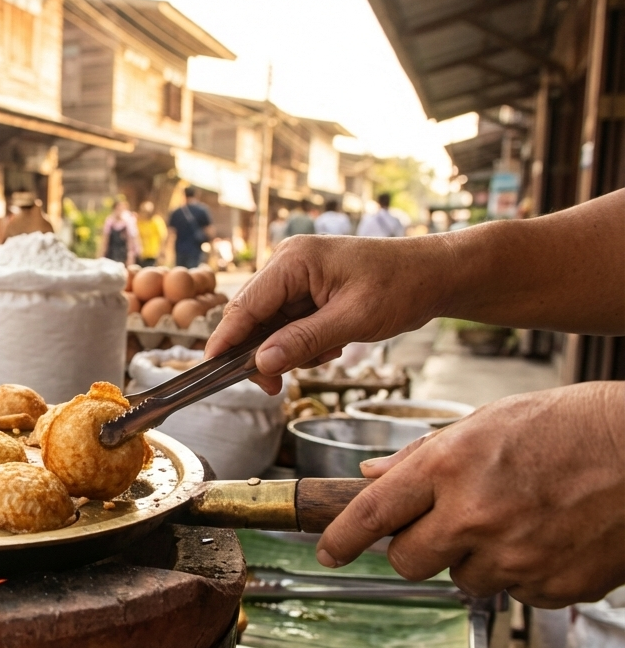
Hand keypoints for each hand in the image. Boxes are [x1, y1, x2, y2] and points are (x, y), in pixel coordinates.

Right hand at [206, 235, 452, 393]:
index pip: (245, 305)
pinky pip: (289, 325)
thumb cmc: (402, 286)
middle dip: (265, 353)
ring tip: (330, 352)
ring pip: (270, 327)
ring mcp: (297, 277)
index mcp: (293, 260)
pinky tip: (333, 344)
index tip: (211, 369)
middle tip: (276, 386)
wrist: (437, 275)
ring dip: (292, 350)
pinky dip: (304, 343)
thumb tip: (260, 364)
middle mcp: (288, 264)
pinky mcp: (308, 290)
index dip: (225, 340)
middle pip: (252, 318)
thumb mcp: (353, 320)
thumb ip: (303, 342)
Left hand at [317, 382, 624, 607]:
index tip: (327, 552)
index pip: (373, 514)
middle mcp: (475, 515)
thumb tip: (372, 474)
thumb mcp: (488, 421)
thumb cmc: (573, 425)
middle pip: (408, 561)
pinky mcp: (552, 585)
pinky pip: (515, 591)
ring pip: (464, 579)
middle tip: (439, 528)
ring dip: (475, 558)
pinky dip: (522, 571)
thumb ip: (425, 455)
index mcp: (450, 466)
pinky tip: (547, 535)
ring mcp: (515, 555)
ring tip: (515, 518)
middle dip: (412, 550)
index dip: (340, 538)